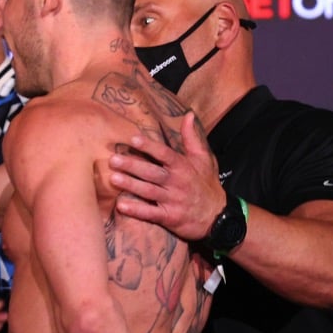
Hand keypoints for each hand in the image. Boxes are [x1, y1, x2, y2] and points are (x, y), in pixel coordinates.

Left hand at [109, 111, 224, 240]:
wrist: (219, 216)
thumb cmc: (206, 184)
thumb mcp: (204, 159)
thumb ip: (192, 137)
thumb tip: (187, 114)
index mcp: (184, 166)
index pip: (165, 154)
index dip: (150, 147)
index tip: (133, 139)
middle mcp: (177, 182)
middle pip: (152, 172)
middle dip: (133, 166)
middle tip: (113, 160)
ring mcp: (173, 201)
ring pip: (149, 191)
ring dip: (131, 185)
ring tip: (113, 179)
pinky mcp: (170, 217)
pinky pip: (151, 214)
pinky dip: (137, 210)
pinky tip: (121, 205)